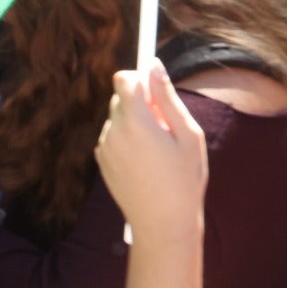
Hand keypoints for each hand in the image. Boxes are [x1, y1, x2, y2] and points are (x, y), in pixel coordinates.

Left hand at [95, 60, 207, 240]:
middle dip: (140, 103)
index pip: (123, 79)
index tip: (154, 88)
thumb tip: (153, 66)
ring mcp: (103, 145)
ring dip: (133, 123)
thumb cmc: (184, 179)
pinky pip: (112, 136)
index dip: (139, 78)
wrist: (162, 222)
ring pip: (117, 118)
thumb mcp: (188, 136)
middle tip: (165, 126)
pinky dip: (125, 139)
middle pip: (120, 98)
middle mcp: (113, 130)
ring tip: (157, 151)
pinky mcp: (100, 158)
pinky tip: (144, 162)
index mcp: (136, 122)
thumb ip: (167, 98)